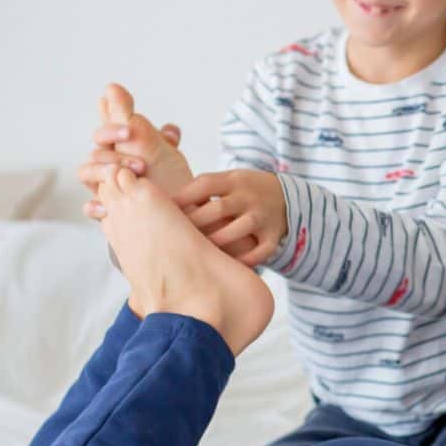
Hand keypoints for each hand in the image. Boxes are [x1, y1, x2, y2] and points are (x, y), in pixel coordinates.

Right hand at [77, 84, 190, 207]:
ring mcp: (108, 186)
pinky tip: (106, 208)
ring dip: (106, 172)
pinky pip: (90, 207)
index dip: (112, 125)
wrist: (188, 218)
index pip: (107, 128)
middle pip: (96, 149)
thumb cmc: (176, 184)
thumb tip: (114, 88)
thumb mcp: (165, 152)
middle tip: (141, 162)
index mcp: (124, 146)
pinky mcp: (108, 210)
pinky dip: (96, 206)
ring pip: (87, 172)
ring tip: (133, 178)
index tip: (130, 130)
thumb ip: (143, 124)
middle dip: (115, 153)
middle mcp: (112, 163)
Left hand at [171, 170, 287, 266]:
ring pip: (239, 230)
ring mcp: (262, 216)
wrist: (286, 197)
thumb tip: (159, 202)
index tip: (162, 211)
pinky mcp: (273, 235)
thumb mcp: (227, 181)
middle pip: (219, 208)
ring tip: (198, 252)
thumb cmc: (242, 192)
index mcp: (233, 180)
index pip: (205, 185)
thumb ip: (201, 189)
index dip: (183, 197)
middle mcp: (249, 197)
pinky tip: (229, 265)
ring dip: (217, 241)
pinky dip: (246, 260)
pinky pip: (261, 251)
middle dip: (195, 223)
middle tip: (175, 236)